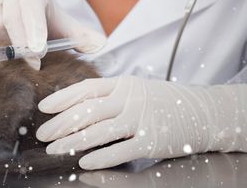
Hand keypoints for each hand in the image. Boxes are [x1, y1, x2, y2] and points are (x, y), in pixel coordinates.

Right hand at [0, 0, 105, 68]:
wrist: (20, 11)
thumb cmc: (45, 22)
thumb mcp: (64, 27)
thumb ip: (83, 37)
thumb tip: (102, 45)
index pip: (31, 5)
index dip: (34, 29)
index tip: (39, 52)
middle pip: (8, 18)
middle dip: (21, 44)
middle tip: (33, 64)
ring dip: (4, 46)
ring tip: (17, 56)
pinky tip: (1, 53)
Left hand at [35, 76, 246, 169]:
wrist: (203, 112)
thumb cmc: (167, 101)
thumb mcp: (139, 89)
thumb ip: (113, 95)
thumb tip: (80, 106)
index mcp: (125, 84)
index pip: (87, 88)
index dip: (63, 97)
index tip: (45, 107)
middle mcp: (130, 99)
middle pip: (87, 110)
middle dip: (61, 123)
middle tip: (43, 134)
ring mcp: (141, 119)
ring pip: (98, 131)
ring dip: (72, 141)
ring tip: (55, 149)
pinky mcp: (151, 140)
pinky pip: (119, 150)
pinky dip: (99, 157)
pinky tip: (84, 162)